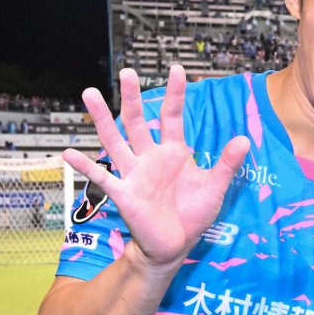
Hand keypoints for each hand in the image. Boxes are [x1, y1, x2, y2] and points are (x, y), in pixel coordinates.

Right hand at [61, 64, 249, 268]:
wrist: (174, 246)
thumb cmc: (193, 214)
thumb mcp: (215, 187)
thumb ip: (227, 164)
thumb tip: (245, 139)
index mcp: (173, 152)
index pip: (172, 116)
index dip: (175, 94)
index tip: (177, 69)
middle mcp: (150, 157)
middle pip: (137, 121)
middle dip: (133, 97)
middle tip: (127, 71)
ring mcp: (134, 174)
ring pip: (115, 140)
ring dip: (102, 118)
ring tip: (90, 93)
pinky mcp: (124, 194)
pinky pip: (101, 178)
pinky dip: (85, 166)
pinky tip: (68, 153)